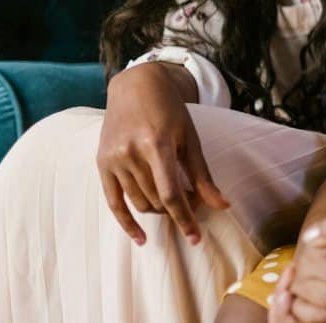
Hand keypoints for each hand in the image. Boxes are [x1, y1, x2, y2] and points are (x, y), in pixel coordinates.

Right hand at [96, 63, 228, 244]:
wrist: (136, 86)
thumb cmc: (170, 111)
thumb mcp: (191, 138)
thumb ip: (203, 175)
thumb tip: (223, 206)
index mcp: (156, 144)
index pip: (171, 193)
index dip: (185, 219)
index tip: (196, 238)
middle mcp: (131, 152)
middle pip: (157, 199)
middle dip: (178, 209)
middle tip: (194, 203)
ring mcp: (113, 158)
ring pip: (140, 202)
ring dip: (160, 210)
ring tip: (176, 203)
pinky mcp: (102, 163)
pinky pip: (113, 202)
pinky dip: (127, 222)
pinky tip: (141, 238)